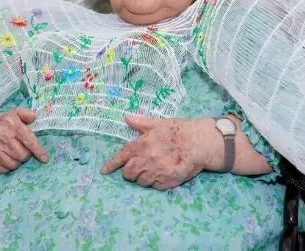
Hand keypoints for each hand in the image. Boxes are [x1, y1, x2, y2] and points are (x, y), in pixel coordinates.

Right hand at [0, 108, 48, 172]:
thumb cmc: (2, 123)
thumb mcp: (13, 113)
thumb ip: (26, 114)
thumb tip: (34, 117)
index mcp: (11, 124)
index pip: (28, 140)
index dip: (38, 151)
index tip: (45, 158)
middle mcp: (2, 137)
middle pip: (22, 155)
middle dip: (26, 155)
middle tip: (23, 150)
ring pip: (14, 164)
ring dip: (18, 162)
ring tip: (15, 154)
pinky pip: (4, 169)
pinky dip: (8, 167)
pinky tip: (7, 159)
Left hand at [101, 115, 217, 189]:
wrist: (199, 143)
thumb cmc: (179, 130)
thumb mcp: (159, 123)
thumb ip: (142, 123)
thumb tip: (126, 117)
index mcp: (142, 144)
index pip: (121, 156)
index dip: (111, 164)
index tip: (104, 171)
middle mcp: (146, 160)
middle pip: (128, 173)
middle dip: (129, 171)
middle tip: (137, 166)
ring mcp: (156, 172)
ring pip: (141, 181)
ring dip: (143, 177)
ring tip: (152, 169)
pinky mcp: (166, 182)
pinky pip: (154, 186)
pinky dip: (155, 182)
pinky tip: (162, 174)